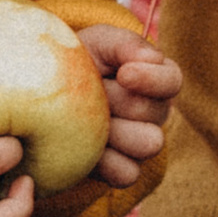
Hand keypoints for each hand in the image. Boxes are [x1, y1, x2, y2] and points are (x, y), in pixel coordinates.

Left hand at [79, 27, 177, 187]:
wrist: (44, 94)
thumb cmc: (77, 62)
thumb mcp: (97, 43)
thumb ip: (125, 44)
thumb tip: (151, 59)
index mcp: (156, 79)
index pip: (173, 80)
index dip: (152, 79)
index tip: (124, 74)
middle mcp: (155, 113)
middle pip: (154, 113)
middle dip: (117, 101)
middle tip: (91, 94)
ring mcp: (141, 144)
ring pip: (147, 144)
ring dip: (114, 131)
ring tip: (87, 120)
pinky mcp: (123, 170)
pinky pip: (128, 173)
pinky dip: (105, 162)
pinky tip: (85, 147)